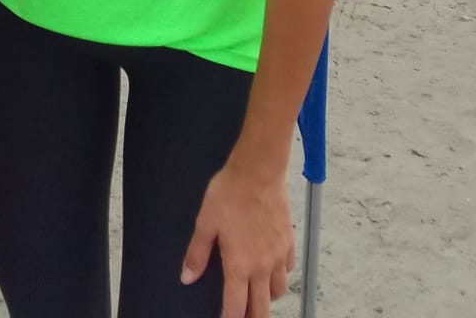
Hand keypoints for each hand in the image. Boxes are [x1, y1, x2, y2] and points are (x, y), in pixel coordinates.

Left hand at [181, 161, 294, 317]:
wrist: (258, 172)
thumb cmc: (229, 195)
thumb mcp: (205, 223)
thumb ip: (197, 254)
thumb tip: (187, 277)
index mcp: (239, 265)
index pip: (235, 307)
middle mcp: (262, 267)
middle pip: (262, 308)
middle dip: (252, 317)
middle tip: (244, 316)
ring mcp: (278, 256)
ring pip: (278, 291)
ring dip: (267, 298)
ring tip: (256, 294)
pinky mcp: (288, 242)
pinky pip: (288, 270)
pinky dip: (280, 276)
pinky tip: (271, 268)